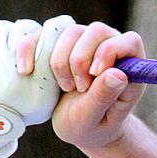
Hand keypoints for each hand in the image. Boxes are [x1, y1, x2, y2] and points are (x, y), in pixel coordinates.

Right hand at [15, 20, 146, 153]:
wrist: (78, 126)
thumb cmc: (94, 125)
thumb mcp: (97, 118)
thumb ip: (105, 96)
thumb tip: (118, 74)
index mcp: (129, 65)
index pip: (130, 41)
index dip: (110, 52)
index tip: (94, 75)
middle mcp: (108, 46)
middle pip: (95, 30)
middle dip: (81, 60)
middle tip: (79, 89)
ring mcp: (83, 42)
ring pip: (69, 30)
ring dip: (59, 60)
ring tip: (66, 88)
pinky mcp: (57, 43)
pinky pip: (39, 34)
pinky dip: (29, 50)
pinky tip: (26, 71)